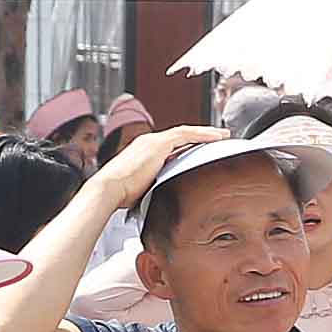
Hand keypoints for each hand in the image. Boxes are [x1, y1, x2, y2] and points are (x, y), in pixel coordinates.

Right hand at [94, 124, 220, 202]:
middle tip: (218, 138)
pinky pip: (187, 134)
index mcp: (143, 152)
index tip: (200, 150)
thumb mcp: (141, 190)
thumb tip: (163, 199)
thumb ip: (153, 188)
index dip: (187, 147)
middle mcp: (148, 142)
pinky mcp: (159, 143)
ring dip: (206, 133)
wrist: (109, 189)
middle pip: (181, 137)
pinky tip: (217, 137)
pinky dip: (203, 134)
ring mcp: (154, 141)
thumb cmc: (120, 194)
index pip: (170, 146)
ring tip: (222, 135)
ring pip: (186, 132)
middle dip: (200, 137)